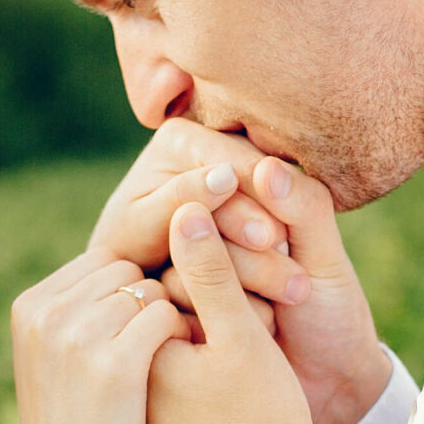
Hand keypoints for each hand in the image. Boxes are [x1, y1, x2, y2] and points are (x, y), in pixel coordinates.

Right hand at [10, 253, 189, 423]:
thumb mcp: (52, 363)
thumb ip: (72, 312)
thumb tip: (116, 267)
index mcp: (28, 308)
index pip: (99, 260)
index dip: (130, 289)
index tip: (141, 327)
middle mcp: (46, 314)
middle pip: (125, 268)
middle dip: (150, 298)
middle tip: (162, 342)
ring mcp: (77, 337)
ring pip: (149, 289)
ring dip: (170, 316)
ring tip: (173, 354)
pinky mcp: (115, 363)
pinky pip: (166, 315)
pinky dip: (184, 332)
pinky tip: (188, 360)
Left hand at [90, 119, 300, 270]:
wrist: (133, 267)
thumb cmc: (128, 249)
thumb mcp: (143, 226)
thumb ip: (180, 198)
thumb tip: (226, 176)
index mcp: (180, 138)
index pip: (230, 162)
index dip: (254, 200)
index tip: (269, 239)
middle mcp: (212, 143)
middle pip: (256, 181)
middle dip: (272, 223)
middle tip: (287, 261)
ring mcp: (236, 168)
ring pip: (271, 203)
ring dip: (283, 244)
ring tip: (296, 285)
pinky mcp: (252, 195)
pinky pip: (276, 219)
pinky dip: (282, 250)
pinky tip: (291, 280)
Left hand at [139, 203, 313, 423]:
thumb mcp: (243, 340)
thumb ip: (211, 273)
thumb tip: (184, 208)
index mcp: (124, 350)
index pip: (156, 286)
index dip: (216, 292)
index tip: (254, 325)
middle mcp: (107, 387)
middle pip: (148, 324)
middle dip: (202, 325)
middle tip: (252, 357)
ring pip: (155, 364)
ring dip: (198, 360)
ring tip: (243, 392)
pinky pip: (159, 404)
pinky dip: (189, 398)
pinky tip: (226, 414)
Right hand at [155, 154, 390, 423]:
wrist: (323, 390)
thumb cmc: (330, 315)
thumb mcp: (324, 258)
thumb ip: (303, 208)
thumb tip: (265, 166)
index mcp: (240, 204)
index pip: (216, 177)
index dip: (242, 205)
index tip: (278, 238)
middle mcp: (201, 235)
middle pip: (190, 223)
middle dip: (243, 256)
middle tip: (293, 287)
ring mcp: (180, 278)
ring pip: (178, 267)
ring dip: (233, 290)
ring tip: (278, 315)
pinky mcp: (168, 321)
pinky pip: (168, 311)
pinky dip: (213, 324)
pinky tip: (252, 336)